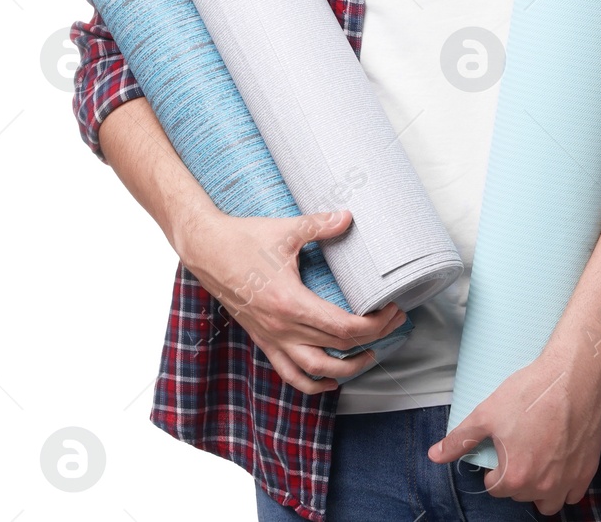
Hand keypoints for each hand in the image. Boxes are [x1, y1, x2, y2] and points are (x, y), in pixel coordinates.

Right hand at [173, 206, 409, 393]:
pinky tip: (330, 379)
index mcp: (290, 303)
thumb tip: (348, 217)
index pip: (343, 328)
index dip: (374, 324)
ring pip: (314, 371)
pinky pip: (288, 373)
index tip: (393, 309)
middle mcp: (281, 328)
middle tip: (395, 322)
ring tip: (371, 354)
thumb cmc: (243, 239)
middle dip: (373, 339)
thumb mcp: (286, 230)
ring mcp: (271, 338)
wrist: (205, 250)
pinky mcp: (262, 339)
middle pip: (337, 349)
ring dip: (346, 370)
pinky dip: (311, 383)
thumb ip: (319, 225)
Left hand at [427, 343, 600, 513]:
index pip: (495, 488)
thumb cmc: (532, 392)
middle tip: (519, 449)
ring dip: (539, 490)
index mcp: (515, 476)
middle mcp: (542, 485)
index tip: (501, 450)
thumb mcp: (487, 413)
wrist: (575, 376)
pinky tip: (560, 465)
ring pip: (548, 502)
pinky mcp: (587, 470)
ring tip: (537, 463)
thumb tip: (434, 456)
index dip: (494, 469)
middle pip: (520, 494)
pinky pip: (573, 494)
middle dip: (516, 478)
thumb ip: (460, 439)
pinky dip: (565, 486)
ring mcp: (567, 480)